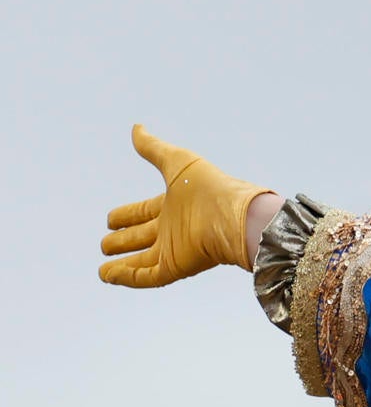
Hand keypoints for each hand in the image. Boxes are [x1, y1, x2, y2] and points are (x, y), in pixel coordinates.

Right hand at [99, 125, 271, 286]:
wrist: (233, 216)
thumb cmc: (210, 187)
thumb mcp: (177, 161)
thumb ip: (154, 148)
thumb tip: (136, 128)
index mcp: (174, 206)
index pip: (144, 212)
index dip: (127, 216)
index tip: (109, 218)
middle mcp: (173, 229)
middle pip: (142, 238)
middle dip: (123, 240)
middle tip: (104, 243)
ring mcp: (174, 250)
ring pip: (142, 261)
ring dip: (122, 265)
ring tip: (102, 270)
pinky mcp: (176, 267)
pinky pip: (146, 277)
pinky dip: (127, 277)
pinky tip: (109, 276)